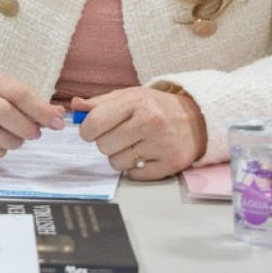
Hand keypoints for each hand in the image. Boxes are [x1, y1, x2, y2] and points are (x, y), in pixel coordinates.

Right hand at [0, 66, 65, 158]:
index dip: (40, 109)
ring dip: (13, 141)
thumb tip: (58, 115)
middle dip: (25, 127)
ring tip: (17, 140)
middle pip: (3, 111)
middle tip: (35, 134)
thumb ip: (31, 103)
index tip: (57, 122)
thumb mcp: (4, 93)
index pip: (18, 92)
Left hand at [73, 87, 205, 179]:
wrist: (197, 118)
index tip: (92, 131)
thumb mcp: (129, 97)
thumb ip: (99, 103)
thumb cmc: (155, 107)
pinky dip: (135, 169)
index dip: (87, 130)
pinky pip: (134, 175)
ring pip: (117, 163)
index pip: (95, 122)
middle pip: (104, 146)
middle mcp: (150, 122)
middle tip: (119, 136)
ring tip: (134, 145)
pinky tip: (145, 156)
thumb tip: (75, 106)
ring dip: (120, 157)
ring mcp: (162, 145)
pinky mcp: (171, 164)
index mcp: (137, 102)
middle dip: (106, 143)